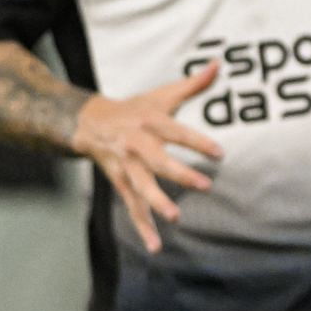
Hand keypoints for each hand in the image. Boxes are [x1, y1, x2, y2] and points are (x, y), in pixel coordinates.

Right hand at [71, 62, 223, 252]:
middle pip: (158, 161)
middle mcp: (137, 145)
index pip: (177, 132)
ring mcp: (126, 166)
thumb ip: (193, 84)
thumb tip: (219, 65)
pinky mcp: (120, 183)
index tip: (220, 153)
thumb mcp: (162, 94)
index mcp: (151, 121)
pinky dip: (142, 226)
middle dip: (179, 174)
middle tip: (204, 185)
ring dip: (156, 203)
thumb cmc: (135, 109)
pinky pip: (132, 206)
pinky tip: (155, 245)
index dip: (198, 142)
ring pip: (140, 187)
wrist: (89, 123)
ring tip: (175, 218)